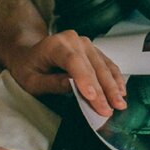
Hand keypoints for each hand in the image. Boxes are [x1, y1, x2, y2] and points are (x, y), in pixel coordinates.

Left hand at [5, 31, 126, 116]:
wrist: (29, 53)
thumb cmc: (28, 68)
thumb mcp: (31, 81)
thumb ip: (51, 83)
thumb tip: (72, 86)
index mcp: (54, 45)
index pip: (73, 62)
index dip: (84, 79)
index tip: (93, 97)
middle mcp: (72, 40)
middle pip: (91, 66)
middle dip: (102, 90)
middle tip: (109, 110)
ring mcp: (85, 43)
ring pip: (103, 66)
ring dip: (113, 86)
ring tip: (120, 104)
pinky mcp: (92, 50)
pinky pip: (107, 64)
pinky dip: (115, 78)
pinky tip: (121, 91)